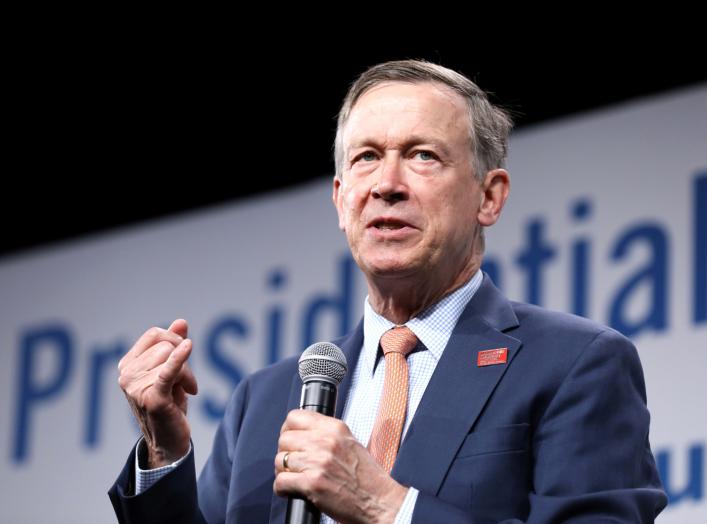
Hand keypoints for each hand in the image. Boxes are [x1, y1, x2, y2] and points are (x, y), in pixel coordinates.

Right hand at [118, 319, 196, 467]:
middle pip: (166, 345)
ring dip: (187, 374)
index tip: (183, 359)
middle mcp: (127, 375)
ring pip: (172, 357)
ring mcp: (136, 387)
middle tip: (185, 383)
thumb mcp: (171, 371)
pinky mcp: (152, 399)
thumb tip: (181, 322)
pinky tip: (188, 347)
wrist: (169, 441)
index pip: (156, 335)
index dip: (175, 341)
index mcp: (128, 365)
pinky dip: (178, 360)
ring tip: (184, 391)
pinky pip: (167, 371)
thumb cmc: (169, 404)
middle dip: (184, 360)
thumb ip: (174, 345)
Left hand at [274, 410, 407, 523]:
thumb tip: (301, 434)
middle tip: (293, 464)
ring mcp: (318, 462)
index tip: (290, 440)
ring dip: (284, 472)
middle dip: (285, 453)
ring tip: (295, 478)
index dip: (288, 430)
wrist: (379, 502)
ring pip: (280, 460)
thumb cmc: (367, 478)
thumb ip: (326, 435)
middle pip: (284, 439)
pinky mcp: (312, 484)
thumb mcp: (350, 443)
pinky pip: (281, 482)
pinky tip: (293, 491)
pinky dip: (283, 489)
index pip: (295, 417)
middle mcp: (325, 441)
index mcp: (335, 428)